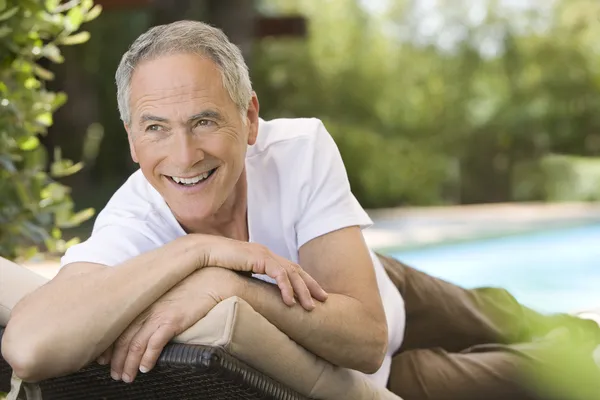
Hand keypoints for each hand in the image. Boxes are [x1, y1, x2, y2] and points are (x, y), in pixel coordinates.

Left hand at [101, 267, 242, 382]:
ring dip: (129, 364)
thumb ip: (153, 307)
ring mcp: (159, 313)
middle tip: (115, 374)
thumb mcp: (166, 295)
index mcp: (142, 300)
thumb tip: (144, 326)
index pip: (117, 326)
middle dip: (116, 360)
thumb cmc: (192, 288)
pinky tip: (145, 368)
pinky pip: (155, 343)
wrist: (213, 280)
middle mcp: (146, 307)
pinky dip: (147, 358)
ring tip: (127, 377)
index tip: (104, 360)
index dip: (109, 345)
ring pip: (134, 343)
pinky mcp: (173, 319)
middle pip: (122, 337)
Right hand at [200, 235, 328, 310]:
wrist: (203, 252)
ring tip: (310, 307)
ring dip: (303, 290)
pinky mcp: (259, 257)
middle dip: (312, 285)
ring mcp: (264, 254)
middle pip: (297, 270)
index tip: (315, 295)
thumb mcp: (239, 276)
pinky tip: (290, 301)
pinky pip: (278, 273)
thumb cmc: (216, 265)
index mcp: (265, 258)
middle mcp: (268, 254)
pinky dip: (286, 287)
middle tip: (324, 299)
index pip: (291, 270)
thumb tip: (256, 299)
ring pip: (292, 273)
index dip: (304, 282)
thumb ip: (250, 284)